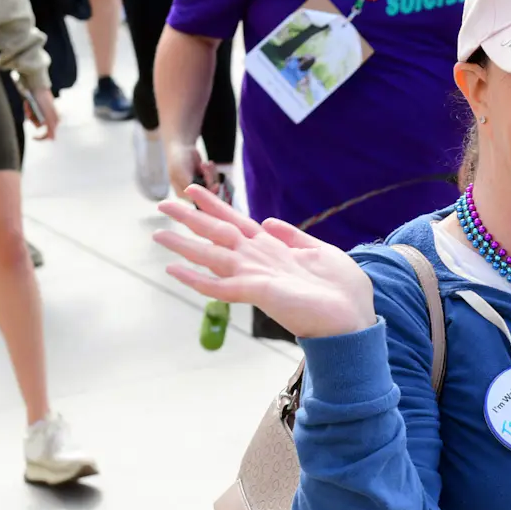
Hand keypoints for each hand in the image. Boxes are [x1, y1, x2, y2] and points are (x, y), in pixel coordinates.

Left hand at [30, 87, 57, 140]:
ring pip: (32, 119)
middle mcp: (49, 117)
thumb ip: (51, 127)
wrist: (36, 85)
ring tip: (28, 105)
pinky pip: (30, 113)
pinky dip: (27, 109)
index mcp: (54, 119)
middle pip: (37, 125)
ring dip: (28, 112)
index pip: (49, 134)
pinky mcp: (36, 108)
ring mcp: (42, 112)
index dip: (41, 137)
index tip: (33, 137)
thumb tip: (53, 139)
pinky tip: (27, 103)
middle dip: (32, 119)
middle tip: (30, 112)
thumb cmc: (43, 98)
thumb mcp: (48, 114)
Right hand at [154, 185, 376, 338]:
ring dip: (183, 245)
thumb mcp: (320, 250)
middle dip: (189, 219)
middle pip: (217, 233)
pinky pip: (218, 286)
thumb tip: (267, 221)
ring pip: (210, 256)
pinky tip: (173, 269)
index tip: (193, 190)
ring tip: (158, 233)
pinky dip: (195, 278)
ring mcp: (254, 276)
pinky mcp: (256, 292)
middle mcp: (257, 260)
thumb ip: (293, 236)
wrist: (353, 319)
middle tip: (162, 203)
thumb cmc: (342, 290)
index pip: (236, 222)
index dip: (214, 206)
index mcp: (271, 249)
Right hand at [165, 138, 212, 201]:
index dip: (208, 194)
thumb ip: (188, 185)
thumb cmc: (178, 159)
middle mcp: (191, 192)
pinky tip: (209, 163)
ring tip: (204, 163)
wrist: (182, 147)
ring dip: (211, 173)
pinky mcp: (205, 179)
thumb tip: (194, 199)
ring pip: (213, 185)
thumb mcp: (181, 172)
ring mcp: (199, 185)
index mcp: (182, 194)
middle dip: (209, 179)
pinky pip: (215, 179)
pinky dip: (213, 170)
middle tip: (204, 166)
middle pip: (207, 193)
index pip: (198, 200)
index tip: (215, 185)